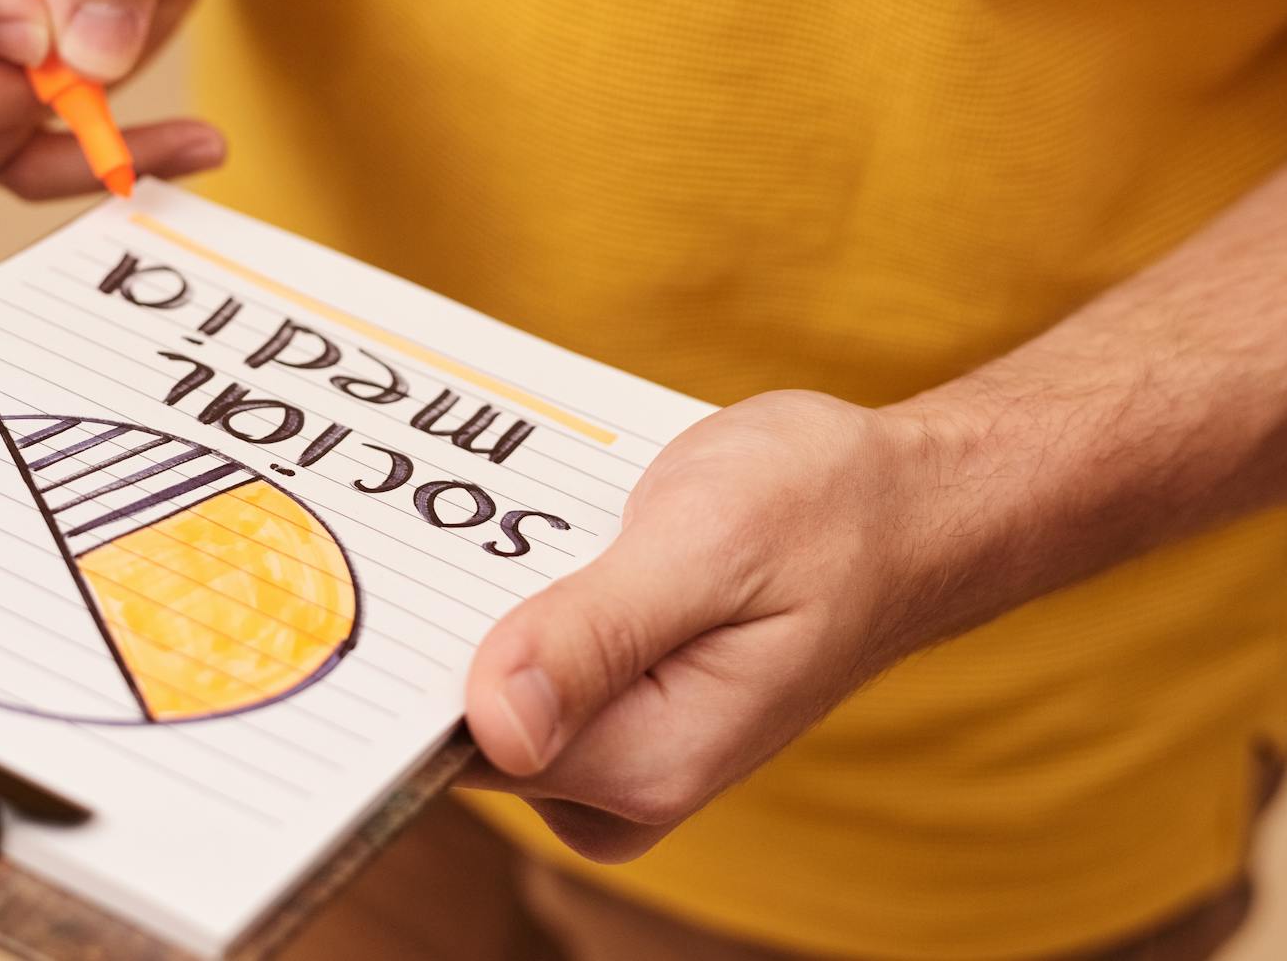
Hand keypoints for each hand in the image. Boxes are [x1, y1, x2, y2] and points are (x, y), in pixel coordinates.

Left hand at [461, 390, 971, 862]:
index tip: (378, 565)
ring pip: (487, 682)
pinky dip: (522, 588)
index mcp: (646, 762)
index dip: (415, 652)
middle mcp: (625, 784)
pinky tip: (552, 525)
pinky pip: (528, 661)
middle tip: (468, 502)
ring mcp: (621, 752)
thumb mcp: (712, 542)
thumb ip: (599, 631)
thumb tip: (495, 723)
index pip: (462, 740)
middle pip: (462, 714)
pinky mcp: (619, 710)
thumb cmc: (828, 509)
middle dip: (451, 611)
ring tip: (533, 501)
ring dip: (487, 588)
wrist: (908, 508)